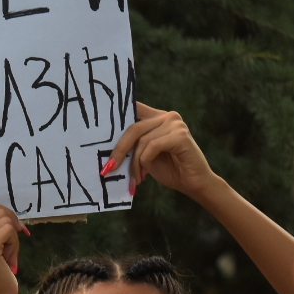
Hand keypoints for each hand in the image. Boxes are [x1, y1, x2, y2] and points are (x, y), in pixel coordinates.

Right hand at [0, 200, 24, 293]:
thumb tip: (8, 208)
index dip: (4, 214)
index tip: (9, 232)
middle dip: (9, 226)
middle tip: (7, 247)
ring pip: (5, 219)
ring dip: (12, 237)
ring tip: (6, 254)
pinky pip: (9, 230)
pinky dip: (14, 243)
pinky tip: (7, 258)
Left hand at [101, 103, 219, 200]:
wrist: (194, 185)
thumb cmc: (170, 170)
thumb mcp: (146, 156)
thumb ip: (133, 146)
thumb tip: (107, 149)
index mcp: (158, 117)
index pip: (133, 109)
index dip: (117, 116)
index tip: (98, 128)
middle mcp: (167, 116)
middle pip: (133, 128)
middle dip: (119, 151)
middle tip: (108, 169)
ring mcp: (175, 123)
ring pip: (142, 141)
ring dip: (134, 164)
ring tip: (136, 180)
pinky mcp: (180, 135)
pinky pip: (152, 147)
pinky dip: (145, 162)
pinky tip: (145, 175)